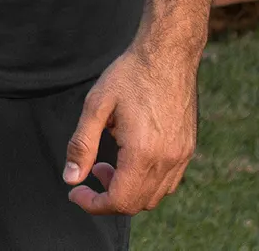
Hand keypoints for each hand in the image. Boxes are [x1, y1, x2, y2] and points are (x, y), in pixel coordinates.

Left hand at [63, 40, 198, 213]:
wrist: (167, 55)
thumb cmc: (129, 75)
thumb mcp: (96, 106)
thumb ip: (82, 145)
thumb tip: (70, 178)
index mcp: (143, 153)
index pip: (119, 200)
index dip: (93, 204)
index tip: (75, 192)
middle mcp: (168, 161)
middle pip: (137, 204)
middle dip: (108, 197)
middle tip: (90, 171)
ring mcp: (182, 156)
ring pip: (154, 196)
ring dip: (128, 190)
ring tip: (107, 162)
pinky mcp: (188, 149)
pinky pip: (168, 182)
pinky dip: (145, 182)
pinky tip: (129, 157)